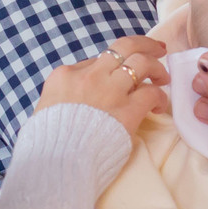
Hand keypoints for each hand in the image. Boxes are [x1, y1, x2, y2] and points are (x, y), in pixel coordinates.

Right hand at [36, 37, 169, 135]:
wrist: (56, 164)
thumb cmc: (46, 144)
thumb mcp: (44, 110)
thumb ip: (62, 97)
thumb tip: (75, 97)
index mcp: (65, 75)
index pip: (97, 60)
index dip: (112, 67)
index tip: (119, 76)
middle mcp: (89, 76)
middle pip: (123, 46)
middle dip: (145, 44)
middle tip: (159, 49)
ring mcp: (110, 91)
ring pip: (143, 62)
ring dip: (157, 68)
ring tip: (163, 77)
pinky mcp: (127, 110)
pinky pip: (152, 92)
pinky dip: (159, 97)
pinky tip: (158, 106)